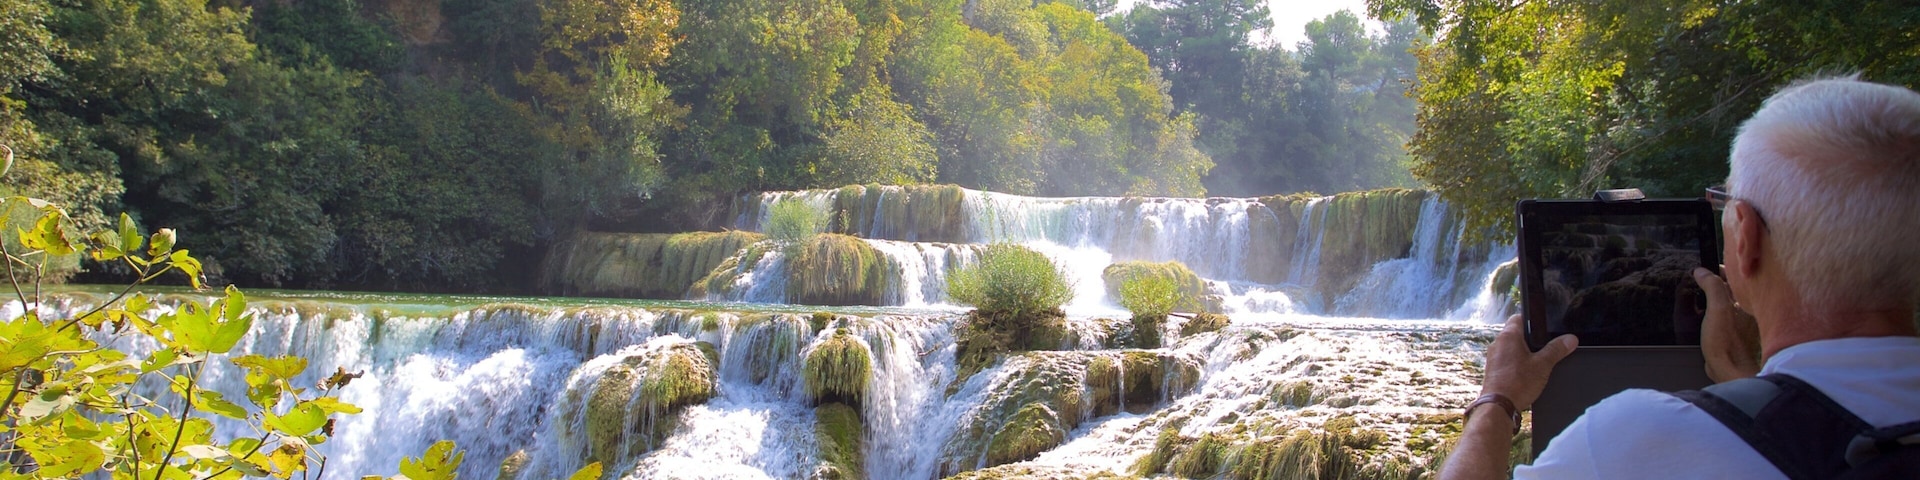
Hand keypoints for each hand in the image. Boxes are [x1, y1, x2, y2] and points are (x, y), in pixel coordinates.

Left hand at [1482, 314, 1577, 409]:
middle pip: (1516, 333)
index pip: (1519, 317)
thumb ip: (1557, 349)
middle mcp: (1498, 344)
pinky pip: (1507, 360)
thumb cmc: (1517, 383)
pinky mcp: (1494, 369)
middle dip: (1531, 338)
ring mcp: (1494, 357)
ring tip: (1538, 361)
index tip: (1544, 325)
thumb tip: (1570, 339)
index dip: (1532, 319)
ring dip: (1524, 352)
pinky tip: (1527, 372)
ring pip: (1512, 347)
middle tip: (1545, 346)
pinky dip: (1517, 362)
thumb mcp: (1543, 365)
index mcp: (1508, 336)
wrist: (1499, 406)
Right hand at [1694, 267, 1761, 381]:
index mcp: (1748, 300)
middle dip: (1717, 284)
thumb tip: (1702, 271)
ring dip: (1716, 299)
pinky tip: (1706, 317)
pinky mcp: (1735, 335)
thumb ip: (1712, 287)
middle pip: (1732, 289)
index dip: (1720, 270)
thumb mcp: (1717, 309)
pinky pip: (1725, 317)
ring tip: (1702, 296)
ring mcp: (1742, 323)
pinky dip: (1716, 313)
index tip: (1705, 269)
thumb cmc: (1727, 343)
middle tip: (1701, 280)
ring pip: (1729, 303)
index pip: (1736, 277)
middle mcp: (1748, 310)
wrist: (1729, 371)